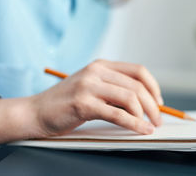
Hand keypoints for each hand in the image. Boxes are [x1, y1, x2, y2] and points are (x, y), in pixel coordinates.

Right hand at [30, 60, 163, 137]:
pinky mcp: (83, 103)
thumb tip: (146, 102)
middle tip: (158, 119)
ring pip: (130, 98)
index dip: (153, 87)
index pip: (138, 71)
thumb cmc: (67, 102)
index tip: (159, 101)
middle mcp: (97, 72)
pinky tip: (141, 129)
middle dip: (153, 105)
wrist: (35, 112)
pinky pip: (117, 114)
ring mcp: (89, 86)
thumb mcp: (93, 87)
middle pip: (137, 86)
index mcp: (102, 65)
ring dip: (146, 114)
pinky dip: (134, 123)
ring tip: (150, 125)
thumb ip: (115, 89)